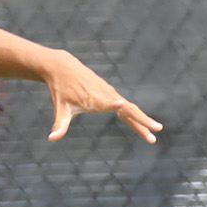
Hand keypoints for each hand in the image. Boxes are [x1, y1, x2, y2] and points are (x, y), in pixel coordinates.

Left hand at [44, 53, 162, 143]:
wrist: (63, 67)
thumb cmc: (60, 90)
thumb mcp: (59, 109)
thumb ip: (59, 125)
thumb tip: (51, 139)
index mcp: (94, 98)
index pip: (107, 102)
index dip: (113, 104)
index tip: (122, 105)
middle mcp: (105, 94)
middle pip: (128, 109)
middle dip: (142, 122)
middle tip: (154, 136)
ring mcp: (110, 93)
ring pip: (130, 108)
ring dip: (142, 121)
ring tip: (152, 135)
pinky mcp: (110, 92)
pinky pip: (126, 106)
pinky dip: (135, 115)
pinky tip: (140, 124)